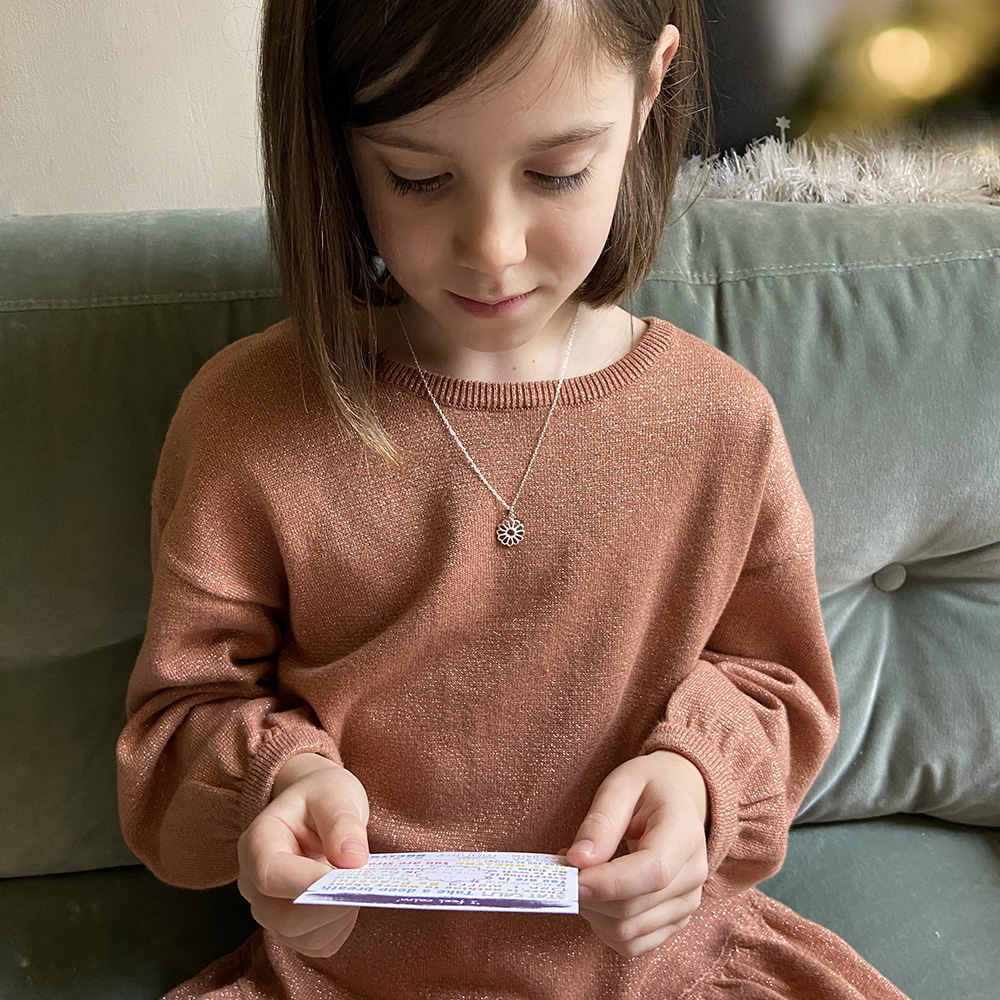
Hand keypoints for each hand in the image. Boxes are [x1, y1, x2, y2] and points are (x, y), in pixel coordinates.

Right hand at [237, 753, 369, 957]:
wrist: (315, 809)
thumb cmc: (321, 798)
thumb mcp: (334, 794)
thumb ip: (342, 823)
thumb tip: (353, 861)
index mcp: (257, 843)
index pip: (270, 876)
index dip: (308, 882)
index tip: (348, 873)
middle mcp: (254, 884)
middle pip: (283, 917)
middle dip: (330, 905)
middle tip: (364, 879)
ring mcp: (269, 911)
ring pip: (302, 936)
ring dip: (339, 915)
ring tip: (356, 881)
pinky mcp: (290, 929)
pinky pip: (318, 943)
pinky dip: (341, 925)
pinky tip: (348, 897)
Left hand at [564, 751, 708, 957]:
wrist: (679, 797)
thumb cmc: (648, 787)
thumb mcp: (621, 785)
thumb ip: (600, 821)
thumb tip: (578, 860)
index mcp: (684, 834)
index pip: (652, 873)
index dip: (609, 883)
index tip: (572, 877)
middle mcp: (693, 876)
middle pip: (634, 910)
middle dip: (589, 896)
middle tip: (565, 866)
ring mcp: (687, 904)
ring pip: (628, 933)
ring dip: (592, 911)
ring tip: (582, 875)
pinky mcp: (674, 921)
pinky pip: (632, 944)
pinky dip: (603, 926)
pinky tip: (596, 896)